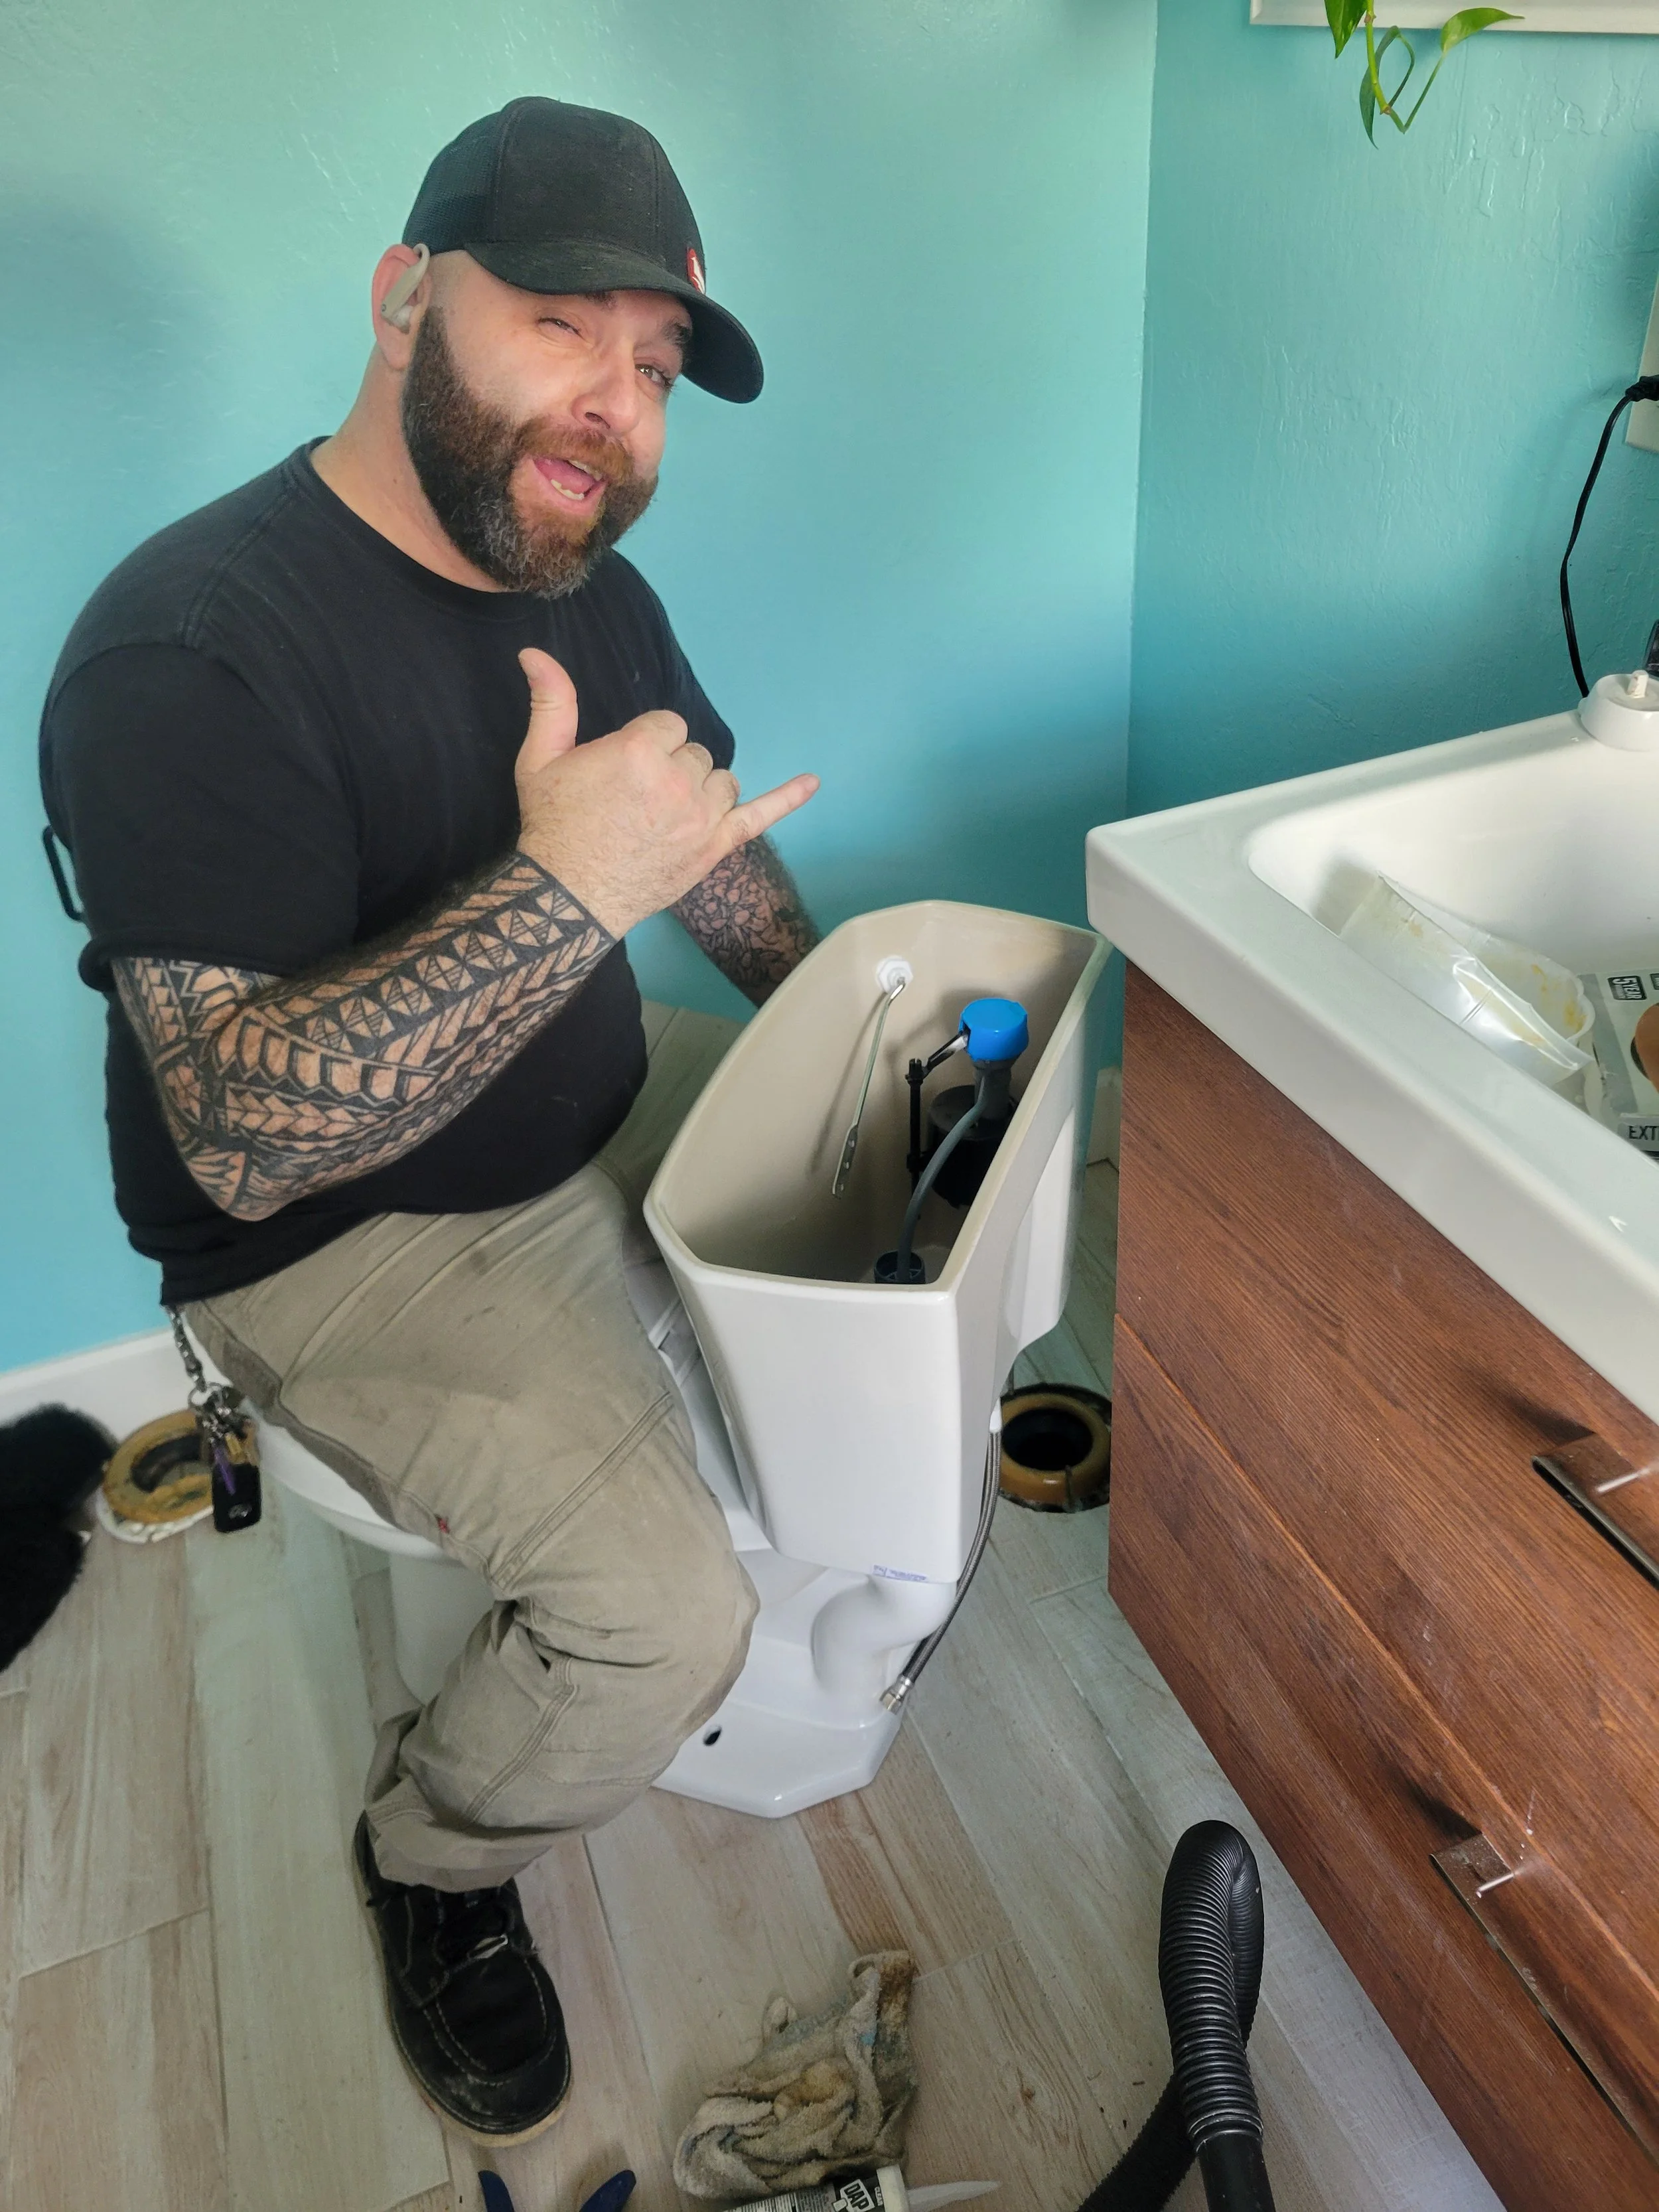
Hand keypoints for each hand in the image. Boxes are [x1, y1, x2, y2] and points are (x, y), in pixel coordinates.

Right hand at [511, 650, 818, 938]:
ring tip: (668, 813)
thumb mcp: (540, 759)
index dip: (646, 745)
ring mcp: (702, 816)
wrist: (568, 895)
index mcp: (640, 749)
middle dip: (672, 769)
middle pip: (696, 754)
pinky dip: (788, 798)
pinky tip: (813, 782)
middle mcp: (678, 779)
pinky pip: (762, 816)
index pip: (669, 726)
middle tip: (637, 801)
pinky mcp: (715, 847)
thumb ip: (552, 704)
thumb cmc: (553, 825)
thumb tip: (535, 653)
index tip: (624, 771)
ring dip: (703, 791)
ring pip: (723, 781)